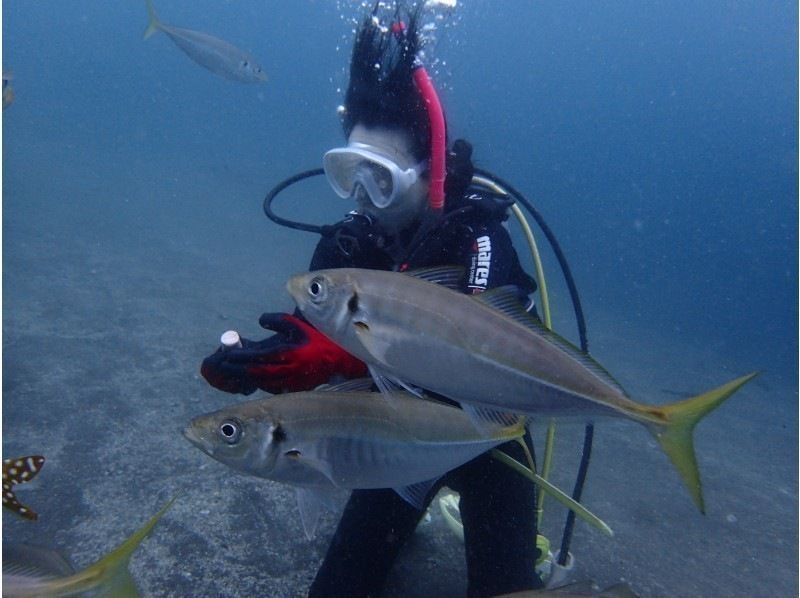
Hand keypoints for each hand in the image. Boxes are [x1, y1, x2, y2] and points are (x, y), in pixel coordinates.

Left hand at [200, 313, 366, 394]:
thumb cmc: (316, 339)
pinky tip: (250, 378)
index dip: (240, 357)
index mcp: (287, 354)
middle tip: (223, 366)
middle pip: (255, 374)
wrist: (338, 360)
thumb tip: (259, 321)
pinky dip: (257, 383)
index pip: (257, 357)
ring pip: (260, 383)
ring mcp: (290, 383)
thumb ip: (276, 320)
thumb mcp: (297, 324)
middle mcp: (287, 371)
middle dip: (237, 370)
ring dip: (245, 378)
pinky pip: (269, 387)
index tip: (227, 354)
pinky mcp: (292, 389)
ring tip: (231, 372)